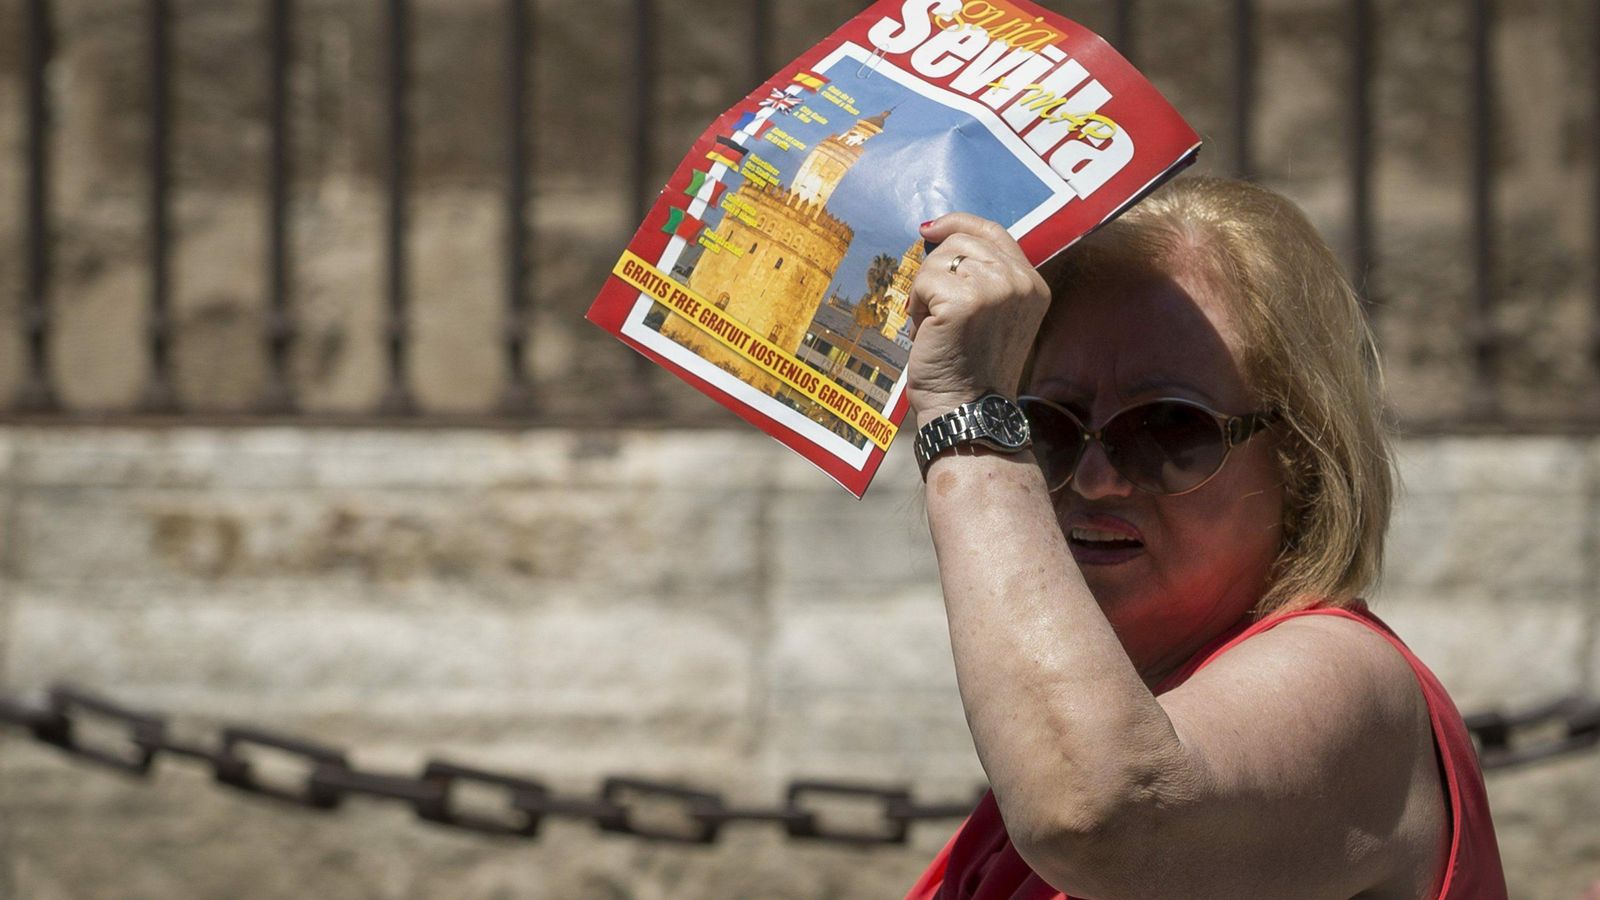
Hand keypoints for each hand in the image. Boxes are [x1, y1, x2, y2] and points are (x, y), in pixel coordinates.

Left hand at [907, 213, 1051, 419]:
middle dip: (936, 272)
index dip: (959, 223)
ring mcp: (994, 288)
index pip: (994, 232)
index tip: (930, 229)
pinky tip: (925, 332)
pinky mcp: (963, 300)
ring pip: (939, 259)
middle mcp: (1019, 282)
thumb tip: (943, 239)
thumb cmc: (972, 369)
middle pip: (961, 242)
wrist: (968, 410)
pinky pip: (924, 281)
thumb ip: (986, 279)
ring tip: (932, 325)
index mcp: (1032, 284)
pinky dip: (916, 306)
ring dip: (925, 291)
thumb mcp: (994, 315)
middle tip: (933, 310)